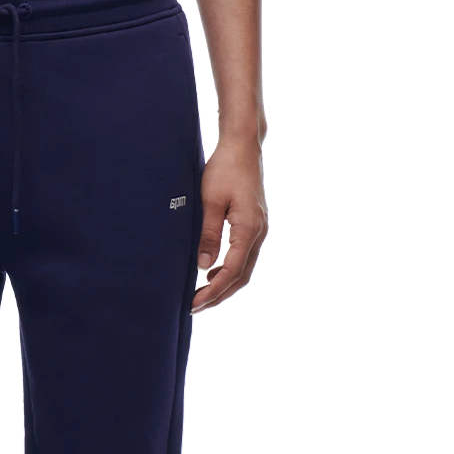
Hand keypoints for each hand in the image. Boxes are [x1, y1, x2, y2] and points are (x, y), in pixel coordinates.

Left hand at [191, 138, 267, 311]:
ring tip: (201, 294)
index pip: (231, 271)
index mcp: (248, 228)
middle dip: (218, 293)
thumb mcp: (211, 201)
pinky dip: (229, 269)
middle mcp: (258, 232)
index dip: (213, 290)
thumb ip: (208, 235)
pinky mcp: (254, 224)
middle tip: (194, 306)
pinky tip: (212, 272)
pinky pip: (244, 255)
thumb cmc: (224, 169)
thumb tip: (202, 266)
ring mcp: (259, 229)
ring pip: (244, 268)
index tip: (194, 302)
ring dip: (224, 283)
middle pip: (241, 275)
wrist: (242, 147)